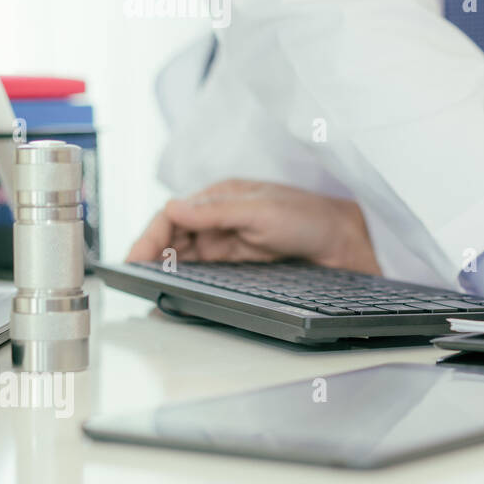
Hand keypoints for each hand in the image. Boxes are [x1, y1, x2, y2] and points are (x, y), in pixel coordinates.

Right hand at [126, 179, 380, 274]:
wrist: (346, 243)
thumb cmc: (311, 217)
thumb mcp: (262, 211)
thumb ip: (217, 211)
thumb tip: (173, 206)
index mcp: (222, 196)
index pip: (174, 214)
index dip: (152, 236)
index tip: (136, 258)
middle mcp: (221, 217)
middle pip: (174, 235)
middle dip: (153, 254)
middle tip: (137, 277)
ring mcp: (229, 240)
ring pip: (186, 254)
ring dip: (166, 267)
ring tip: (149, 285)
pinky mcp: (239, 262)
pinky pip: (205, 270)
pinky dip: (187, 277)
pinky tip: (176, 287)